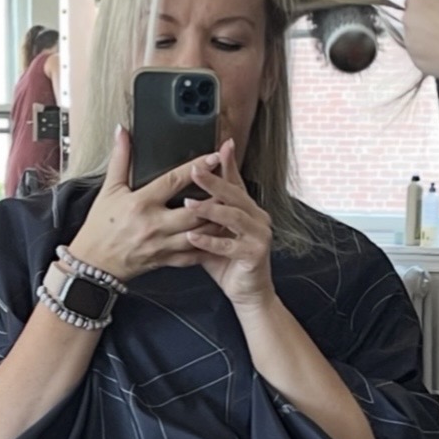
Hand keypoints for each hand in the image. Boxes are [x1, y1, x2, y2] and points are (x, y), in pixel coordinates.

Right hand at [69, 125, 219, 283]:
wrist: (91, 265)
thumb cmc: (99, 228)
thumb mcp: (108, 191)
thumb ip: (120, 160)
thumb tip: (122, 132)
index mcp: (141, 203)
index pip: (174, 181)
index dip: (196, 168)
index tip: (215, 156)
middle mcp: (154, 224)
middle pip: (194, 211)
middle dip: (216, 198)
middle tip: (233, 185)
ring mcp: (161, 244)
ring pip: (198, 234)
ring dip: (217, 223)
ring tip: (233, 211)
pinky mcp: (164, 260)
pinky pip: (192, 256)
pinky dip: (208, 247)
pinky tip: (221, 238)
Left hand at [184, 139, 274, 309]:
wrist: (248, 293)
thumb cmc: (227, 264)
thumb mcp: (212, 234)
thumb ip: (201, 217)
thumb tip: (179, 197)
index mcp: (246, 209)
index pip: (235, 182)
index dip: (228, 164)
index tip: (221, 145)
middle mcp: (256, 217)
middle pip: (234, 194)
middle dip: (215, 181)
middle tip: (196, 169)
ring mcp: (259, 235)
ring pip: (234, 217)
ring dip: (211, 209)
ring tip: (189, 203)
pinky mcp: (254, 254)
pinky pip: (229, 246)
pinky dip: (210, 241)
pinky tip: (193, 237)